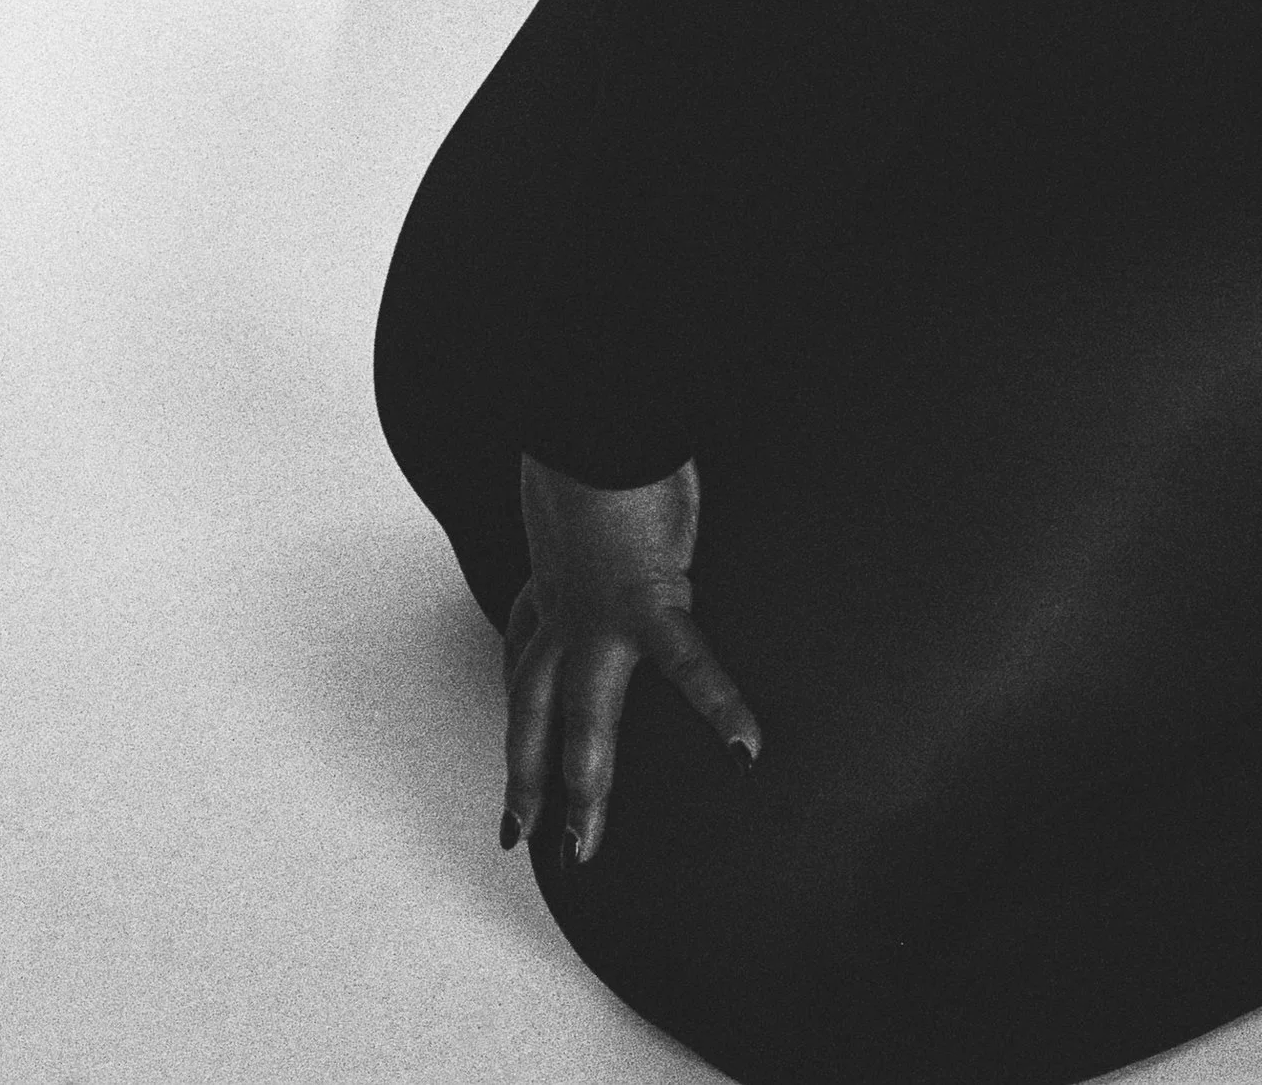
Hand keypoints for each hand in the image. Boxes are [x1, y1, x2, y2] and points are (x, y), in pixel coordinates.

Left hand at [500, 454, 762, 866]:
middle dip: (525, 775)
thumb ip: (598, 513)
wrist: (592, 415)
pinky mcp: (647, 602)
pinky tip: (744, 748)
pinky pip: (686, 666)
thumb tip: (624, 507)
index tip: (518, 747)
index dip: (518, 705)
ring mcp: (600, 616)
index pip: (526, 655)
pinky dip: (718, 707)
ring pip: (582, 716)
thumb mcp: (584, 484)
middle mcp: (564, 609)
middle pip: (533, 708)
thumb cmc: (595, 438)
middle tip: (517, 836)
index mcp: (552, 581)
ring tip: (585, 846)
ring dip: (582, 782)